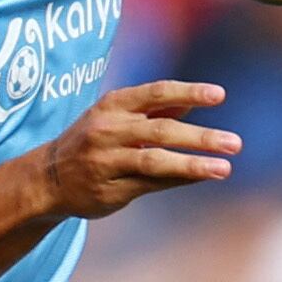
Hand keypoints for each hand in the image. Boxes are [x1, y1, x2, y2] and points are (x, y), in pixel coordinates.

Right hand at [39, 80, 241, 218]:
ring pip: (156, 160)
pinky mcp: (110, 189)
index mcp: (113, 105)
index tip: (219, 95)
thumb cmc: (91, 141)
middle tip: (234, 143)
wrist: (47, 178)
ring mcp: (108, 161)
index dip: (188, 92)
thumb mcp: (115, 117)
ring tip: (224, 168)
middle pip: (161, 130)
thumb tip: (192, 105)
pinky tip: (201, 176)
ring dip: (193, 164)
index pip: (156, 93)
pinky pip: (151, 183)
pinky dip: (178, 179)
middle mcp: (108, 130)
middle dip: (200, 137)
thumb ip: (153, 111)